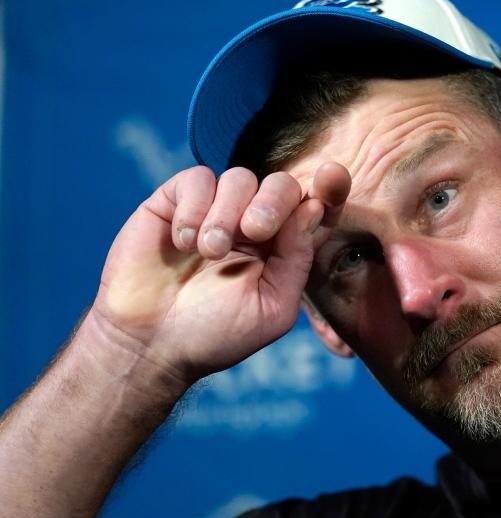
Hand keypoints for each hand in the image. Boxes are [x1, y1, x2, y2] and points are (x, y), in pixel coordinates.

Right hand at [88, 162, 350, 386]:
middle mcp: (253, 224)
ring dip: (227, 213)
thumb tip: (313, 207)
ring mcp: (215, 210)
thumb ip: (297, 259)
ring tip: (209, 252)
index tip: (333, 174)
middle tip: (254, 231)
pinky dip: (194, 207)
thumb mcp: (272, 307)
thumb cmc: (214, 334)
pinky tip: (184, 242)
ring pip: (239, 178)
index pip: (315, 208)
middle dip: (274, 202)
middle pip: (281, 184)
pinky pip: (197, 179)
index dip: (330, 188)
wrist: (150, 343)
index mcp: (285, 248)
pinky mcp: (175, 202)